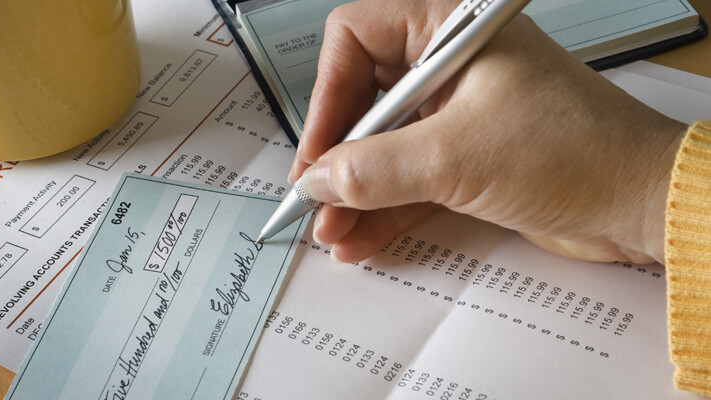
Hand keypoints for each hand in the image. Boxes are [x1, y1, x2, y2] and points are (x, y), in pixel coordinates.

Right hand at [289, 0, 686, 264]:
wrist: (639, 203)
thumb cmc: (576, 152)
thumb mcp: (458, 157)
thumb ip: (376, 168)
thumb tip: (319, 178)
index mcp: (450, 32)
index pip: (357, 39)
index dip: (327, 94)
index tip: (317, 151)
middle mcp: (449, 66)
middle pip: (364, 99)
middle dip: (338, 155)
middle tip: (316, 198)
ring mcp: (457, 113)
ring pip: (385, 146)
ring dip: (356, 191)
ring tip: (333, 230)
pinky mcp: (467, 157)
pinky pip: (410, 178)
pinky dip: (386, 208)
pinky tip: (363, 238)